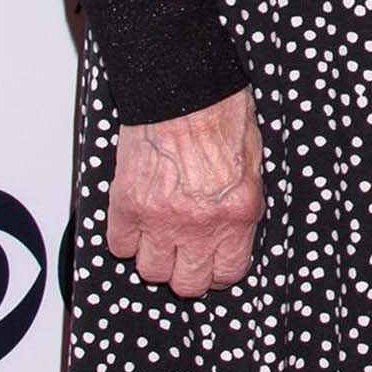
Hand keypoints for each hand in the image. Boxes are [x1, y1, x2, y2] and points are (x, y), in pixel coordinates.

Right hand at [107, 89, 263, 294]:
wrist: (184, 88)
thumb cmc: (220, 114)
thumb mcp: (252, 165)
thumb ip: (241, 205)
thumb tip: (231, 230)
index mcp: (237, 213)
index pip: (228, 272)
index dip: (218, 271)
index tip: (212, 264)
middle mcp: (200, 223)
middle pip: (187, 282)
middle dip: (187, 272)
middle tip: (184, 256)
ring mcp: (161, 217)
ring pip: (150, 270)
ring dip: (154, 257)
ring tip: (159, 238)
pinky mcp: (128, 203)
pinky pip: (119, 244)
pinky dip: (126, 237)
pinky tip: (137, 223)